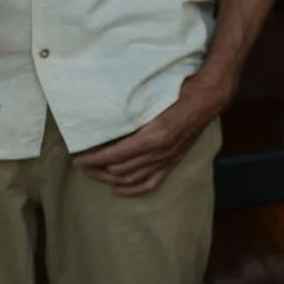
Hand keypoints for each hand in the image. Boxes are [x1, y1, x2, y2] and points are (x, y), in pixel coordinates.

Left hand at [72, 63, 234, 195]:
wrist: (207, 99)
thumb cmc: (179, 92)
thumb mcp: (151, 100)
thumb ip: (130, 114)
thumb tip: (103, 122)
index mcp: (152, 136)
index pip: (114, 156)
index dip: (93, 160)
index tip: (77, 158)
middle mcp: (159, 152)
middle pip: (119, 171)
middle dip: (95, 170)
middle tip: (80, 164)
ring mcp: (166, 159)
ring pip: (131, 179)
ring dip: (108, 179)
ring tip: (94, 174)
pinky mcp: (172, 162)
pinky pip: (151, 182)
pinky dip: (133, 190)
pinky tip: (118, 190)